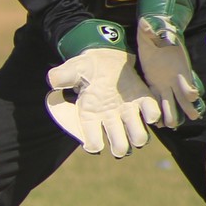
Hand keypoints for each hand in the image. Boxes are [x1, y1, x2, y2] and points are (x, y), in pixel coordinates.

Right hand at [47, 20, 161, 157]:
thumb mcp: (72, 69)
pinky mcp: (143, 102)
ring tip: (135, 123)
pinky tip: (145, 107)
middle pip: (119, 147)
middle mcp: (110, 119)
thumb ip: (62, 76)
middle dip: (120, 147)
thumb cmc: (86, 68)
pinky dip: (152, 115)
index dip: (94, 145)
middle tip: (120, 142)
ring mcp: (128, 113)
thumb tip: (52, 80)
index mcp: (90, 116)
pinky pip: (153, 115)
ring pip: (139, 138)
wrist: (105, 58)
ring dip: (139, 135)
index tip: (94, 141)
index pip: (93, 143)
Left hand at [134, 0, 204, 128]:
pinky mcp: (154, 84)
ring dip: (174, 113)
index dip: (190, 88)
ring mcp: (165, 82)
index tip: (192, 96)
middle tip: (193, 117)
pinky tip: (157, 122)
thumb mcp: (155, 29)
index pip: (187, 80)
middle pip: (183, 96)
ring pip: (172, 101)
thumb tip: (150, 26)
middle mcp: (174, 77)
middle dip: (188, 106)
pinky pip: (158, 100)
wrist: (153, 33)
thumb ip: (155, 29)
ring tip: (173, 125)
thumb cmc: (156, 31)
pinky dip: (159, 110)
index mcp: (178, 66)